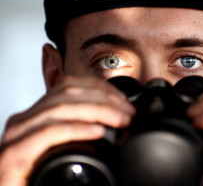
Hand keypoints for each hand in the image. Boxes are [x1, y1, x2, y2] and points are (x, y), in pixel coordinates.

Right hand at [0, 76, 134, 185]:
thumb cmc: (40, 175)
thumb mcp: (62, 145)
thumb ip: (79, 128)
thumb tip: (114, 121)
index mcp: (37, 114)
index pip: (70, 85)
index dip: (100, 88)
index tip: (123, 99)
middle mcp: (25, 119)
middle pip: (68, 93)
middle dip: (105, 100)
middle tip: (128, 112)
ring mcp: (18, 135)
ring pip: (62, 108)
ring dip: (98, 111)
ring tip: (121, 120)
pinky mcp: (15, 154)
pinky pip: (50, 133)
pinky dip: (78, 129)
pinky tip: (98, 131)